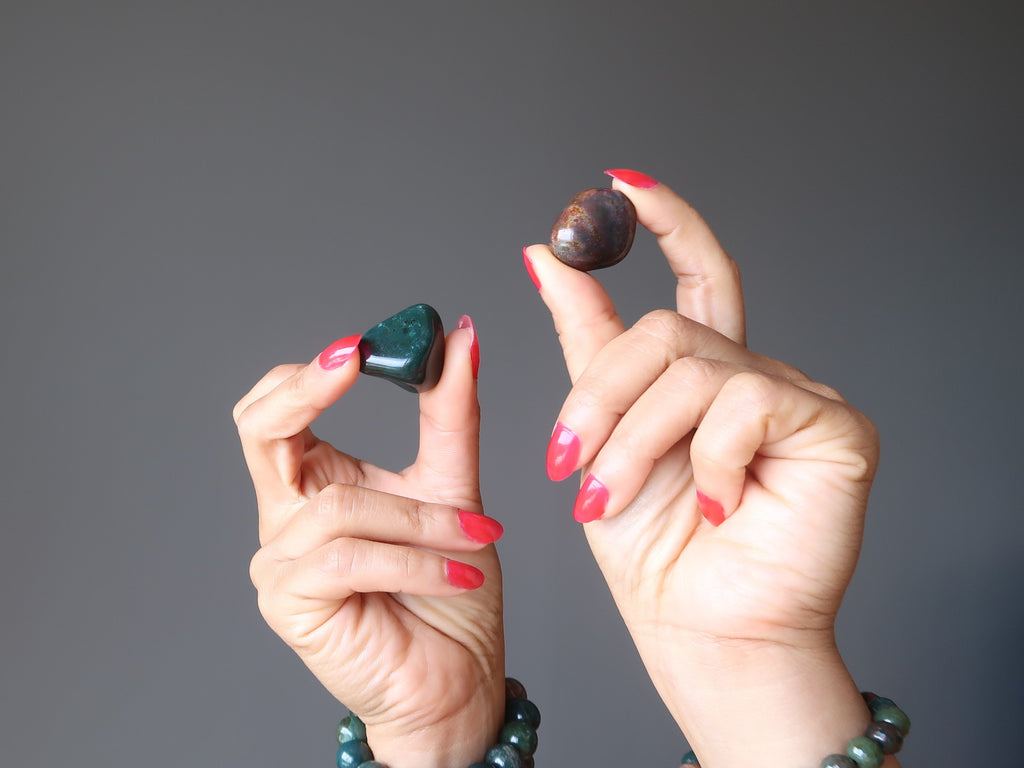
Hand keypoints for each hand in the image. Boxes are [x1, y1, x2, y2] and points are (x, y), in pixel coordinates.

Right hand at [233, 319, 503, 767]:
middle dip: (306, 389)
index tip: (364, 345)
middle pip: (259, 431)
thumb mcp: (452, 489)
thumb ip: (449, 417)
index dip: (308, 373)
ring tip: (477, 539)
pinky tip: (460, 572)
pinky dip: (414, 558)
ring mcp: (279, 562)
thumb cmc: (448, 591)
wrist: (456, 680)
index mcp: (315, 483)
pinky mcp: (289, 602)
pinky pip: (349, 556)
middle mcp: (286, 517)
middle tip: (355, 359)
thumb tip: (461, 340)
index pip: (275, 411)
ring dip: (422, 519)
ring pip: (340, 505)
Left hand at [526, 172, 892, 765]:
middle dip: (599, 391)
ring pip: (694, 368)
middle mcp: (753, 375)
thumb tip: (546, 254)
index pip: (696, 275)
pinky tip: (715, 505)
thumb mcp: (600, 436)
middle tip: (566, 457)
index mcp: (703, 377)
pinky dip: (709, 460)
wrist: (702, 634)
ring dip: (634, 439)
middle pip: (669, 328)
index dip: (663, 220)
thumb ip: (586, 345)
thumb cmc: (655, 550)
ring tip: (610, 499)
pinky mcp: (835, 429)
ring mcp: (797, 398)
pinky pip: (748, 404)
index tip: (613, 183)